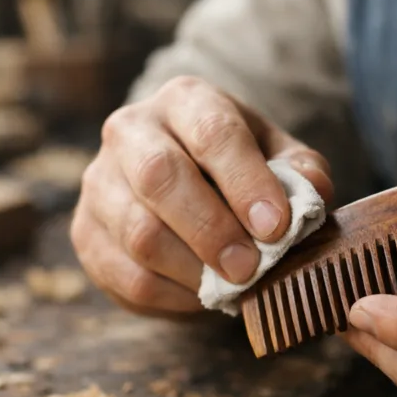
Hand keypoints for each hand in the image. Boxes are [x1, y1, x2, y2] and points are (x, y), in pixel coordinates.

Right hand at [71, 76, 332, 315]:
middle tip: (250, 268)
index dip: (246, 182)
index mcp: (185, 100)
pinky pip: (125, 275)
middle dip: (212, 230)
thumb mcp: (279, 159)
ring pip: (138, 233)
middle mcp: (131, 130)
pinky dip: (171, 295)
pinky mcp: (86, 232)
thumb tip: (311, 193)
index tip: (276, 227)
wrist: (186, 183)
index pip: (212, 132)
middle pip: (160, 177)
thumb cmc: (240, 169)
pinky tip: (202, 295)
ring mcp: (100, 181)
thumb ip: (302, 173)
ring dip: (193, 269)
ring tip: (232, 286)